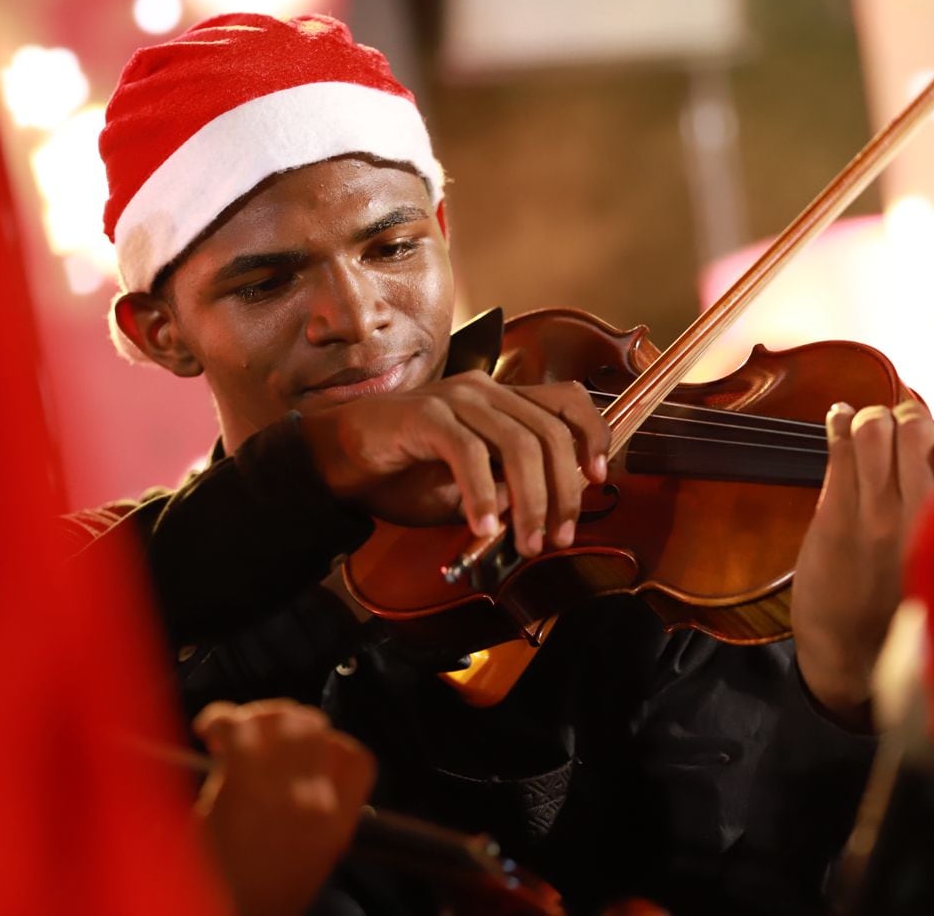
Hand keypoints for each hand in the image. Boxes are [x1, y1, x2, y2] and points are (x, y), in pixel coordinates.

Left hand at [194, 700, 376, 915]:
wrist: (228, 915)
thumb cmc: (255, 896)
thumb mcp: (307, 861)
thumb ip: (314, 815)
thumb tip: (300, 773)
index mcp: (337, 824)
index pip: (356, 759)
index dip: (331, 744)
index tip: (304, 749)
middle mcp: (316, 800)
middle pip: (313, 726)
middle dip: (285, 720)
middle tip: (257, 735)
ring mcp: (281, 788)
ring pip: (280, 718)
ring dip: (254, 716)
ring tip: (230, 733)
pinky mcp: (241, 780)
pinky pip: (237, 726)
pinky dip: (219, 718)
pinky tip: (209, 730)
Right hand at [299, 372, 610, 556]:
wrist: (337, 459)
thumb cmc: (403, 473)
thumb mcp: (469, 488)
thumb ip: (507, 489)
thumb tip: (546, 506)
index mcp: (502, 399)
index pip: (569, 401)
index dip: (593, 436)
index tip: (597, 480)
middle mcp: (484, 390)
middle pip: (550, 432)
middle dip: (564, 491)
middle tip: (558, 537)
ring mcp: (455, 399)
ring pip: (518, 443)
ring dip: (530, 501)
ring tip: (526, 542)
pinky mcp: (424, 414)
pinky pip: (467, 452)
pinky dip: (481, 494)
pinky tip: (481, 528)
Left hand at [791, 400, 933, 726]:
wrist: (853, 658)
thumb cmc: (913, 615)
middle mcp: (924, 518)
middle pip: (922, 428)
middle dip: (911, 415)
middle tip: (902, 424)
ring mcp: (876, 514)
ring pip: (878, 428)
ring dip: (874, 418)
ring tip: (871, 428)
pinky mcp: (835, 516)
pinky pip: (839, 448)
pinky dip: (838, 422)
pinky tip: (838, 419)